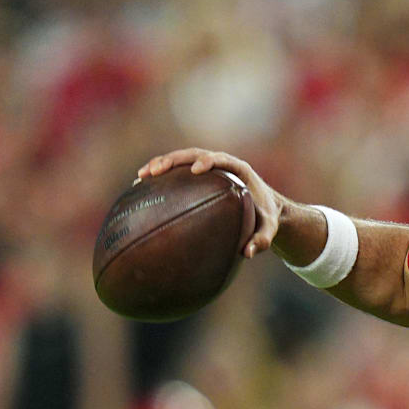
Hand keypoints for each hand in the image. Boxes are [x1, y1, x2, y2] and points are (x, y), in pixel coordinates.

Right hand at [137, 148, 282, 257]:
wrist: (263, 210)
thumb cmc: (265, 217)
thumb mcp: (269, 229)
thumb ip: (263, 239)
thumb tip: (247, 253)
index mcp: (239, 170)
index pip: (222, 159)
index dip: (209, 161)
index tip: (197, 170)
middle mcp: (221, 165)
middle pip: (195, 155)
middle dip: (175, 160)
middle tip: (157, 170)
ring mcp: (207, 169)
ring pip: (181, 160)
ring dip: (160, 164)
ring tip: (141, 176)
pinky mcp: (197, 178)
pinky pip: (176, 173)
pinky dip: (159, 177)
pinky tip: (139, 187)